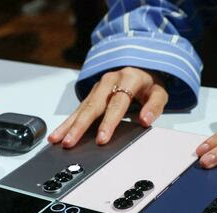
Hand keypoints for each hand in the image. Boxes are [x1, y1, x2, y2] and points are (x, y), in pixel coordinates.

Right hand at [48, 67, 167, 147]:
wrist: (140, 67)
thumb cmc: (148, 85)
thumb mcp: (159, 92)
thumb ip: (154, 106)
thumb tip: (145, 120)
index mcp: (128, 79)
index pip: (117, 103)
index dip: (109, 122)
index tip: (102, 139)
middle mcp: (109, 81)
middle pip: (93, 106)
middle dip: (80, 126)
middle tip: (70, 142)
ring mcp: (98, 87)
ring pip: (82, 107)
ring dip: (68, 125)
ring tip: (57, 139)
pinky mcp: (91, 94)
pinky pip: (78, 109)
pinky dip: (67, 122)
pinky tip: (57, 133)